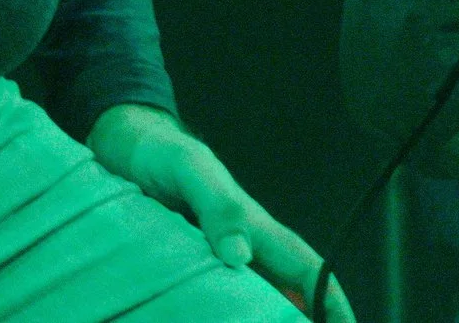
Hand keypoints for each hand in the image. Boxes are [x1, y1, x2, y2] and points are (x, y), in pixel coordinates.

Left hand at [88, 104, 354, 322]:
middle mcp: (242, 251)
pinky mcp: (185, 271)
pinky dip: (224, 318)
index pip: (306, 269)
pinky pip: (213, 303)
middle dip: (305, 319)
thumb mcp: (190, 171)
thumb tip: (241, 256)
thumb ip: (217, 207)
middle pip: (285, 295)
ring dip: (266, 320)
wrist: (126, 152)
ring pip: (251, 303)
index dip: (331, 299)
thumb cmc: (165, 156)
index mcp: (255, 228)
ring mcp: (215, 262)